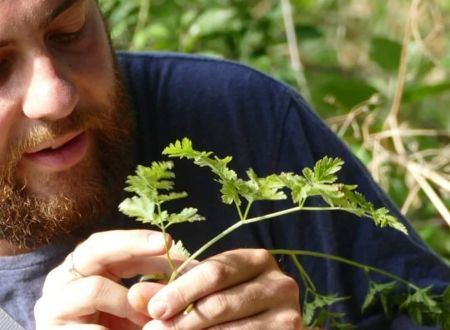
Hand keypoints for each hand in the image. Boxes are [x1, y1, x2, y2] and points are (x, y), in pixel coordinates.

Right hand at [34, 230, 175, 329]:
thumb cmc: (116, 328)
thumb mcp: (136, 302)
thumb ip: (155, 284)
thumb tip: (192, 267)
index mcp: (83, 269)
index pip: (108, 243)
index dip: (138, 239)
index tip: (168, 241)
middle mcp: (63, 279)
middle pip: (94, 249)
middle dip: (132, 244)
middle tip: (163, 245)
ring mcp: (52, 305)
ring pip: (94, 288)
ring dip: (128, 302)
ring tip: (150, 319)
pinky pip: (90, 328)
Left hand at [130, 249, 301, 329]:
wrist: (266, 321)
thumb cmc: (231, 300)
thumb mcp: (207, 288)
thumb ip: (176, 290)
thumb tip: (136, 295)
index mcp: (258, 260)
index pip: (215, 272)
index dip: (181, 291)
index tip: (152, 308)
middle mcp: (280, 284)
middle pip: (221, 303)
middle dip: (182, 319)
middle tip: (152, 329)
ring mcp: (288, 316)